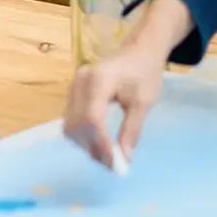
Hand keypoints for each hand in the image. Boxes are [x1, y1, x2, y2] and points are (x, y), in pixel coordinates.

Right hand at [63, 0, 192, 168]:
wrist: (138, 51)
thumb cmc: (145, 73)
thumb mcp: (143, 102)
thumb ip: (132, 129)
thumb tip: (124, 159)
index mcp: (100, 80)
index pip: (92, 119)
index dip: (101, 144)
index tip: (115, 163)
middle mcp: (80, 82)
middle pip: (77, 124)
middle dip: (93, 148)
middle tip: (113, 164)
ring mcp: (74, 86)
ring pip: (71, 125)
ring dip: (86, 145)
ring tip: (108, 156)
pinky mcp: (73, 92)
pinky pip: (72, 120)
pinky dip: (83, 136)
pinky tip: (99, 143)